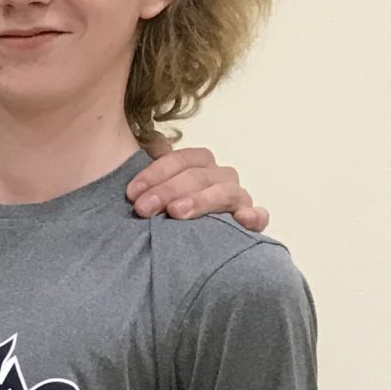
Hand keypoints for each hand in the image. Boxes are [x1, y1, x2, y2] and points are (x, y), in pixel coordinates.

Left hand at [128, 140, 268, 231]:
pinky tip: (242, 219)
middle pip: (198, 176)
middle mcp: (219, 178)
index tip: (131, 193)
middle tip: (143, 208)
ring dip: (200, 200)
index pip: (181, 159)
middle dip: (168, 190)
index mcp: (198, 165)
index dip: (155, 172)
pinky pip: (259, 217)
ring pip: (225, 192)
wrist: (180, 247)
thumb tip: (150, 142)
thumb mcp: (149, 190)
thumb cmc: (160, 213)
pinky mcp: (249, 222)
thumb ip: (148, 173)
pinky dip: (254, 216)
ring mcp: (236, 198)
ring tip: (176, 212)